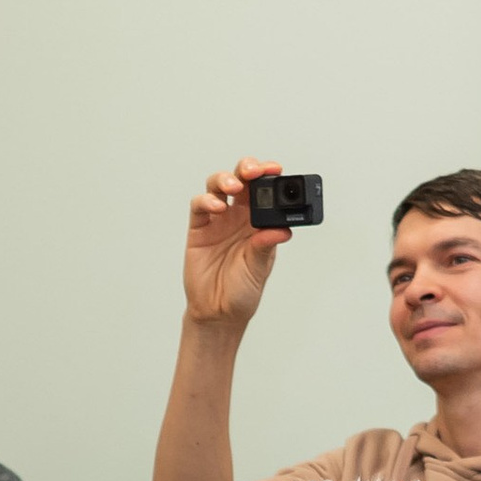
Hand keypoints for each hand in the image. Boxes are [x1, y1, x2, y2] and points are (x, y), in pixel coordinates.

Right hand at [181, 161, 289, 330]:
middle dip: (247, 168)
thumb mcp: (259, 268)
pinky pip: (200, 206)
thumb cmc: (242, 291)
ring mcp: (218, 221)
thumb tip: (281, 230)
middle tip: (252, 171)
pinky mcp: (199, 229)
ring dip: (225, 179)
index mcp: (259, 222)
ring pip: (219, 186)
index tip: (276, 169)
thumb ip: (265, 247)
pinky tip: (217, 207)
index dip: (269, 175)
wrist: (218, 312)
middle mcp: (239, 217)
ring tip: (233, 187)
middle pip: (242, 180)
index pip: (265, 190)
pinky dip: (207, 201)